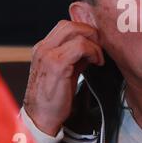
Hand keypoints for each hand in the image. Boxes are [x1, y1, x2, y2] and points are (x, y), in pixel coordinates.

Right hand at [23, 20, 103, 135]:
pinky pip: (80, 46)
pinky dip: (93, 51)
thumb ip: (76, 57)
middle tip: (100, 46)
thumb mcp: (65, 71)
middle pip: (70, 24)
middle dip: (90, 32)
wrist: (41, 118)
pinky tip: (96, 62)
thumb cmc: (53, 98)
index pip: (65, 26)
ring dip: (93, 43)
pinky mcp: (57, 65)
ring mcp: (48, 54)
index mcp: (43, 48)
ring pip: (76, 31)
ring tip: (98, 57)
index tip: (96, 43)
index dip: (84, 31)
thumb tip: (92, 47)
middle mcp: (43, 48)